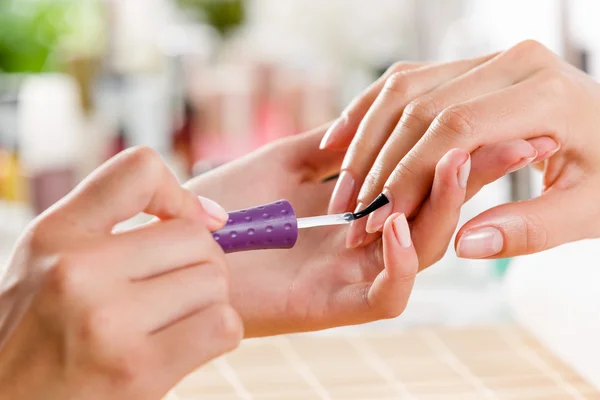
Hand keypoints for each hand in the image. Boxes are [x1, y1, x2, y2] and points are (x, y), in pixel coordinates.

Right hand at [0, 148, 241, 399]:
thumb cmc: (36, 336)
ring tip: (173, 320)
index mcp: (55, 235)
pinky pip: (223, 326)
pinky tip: (187, 345)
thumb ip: (110, 230)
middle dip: (199, 264)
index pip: (139, 169)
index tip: (196, 222)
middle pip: (195, 238)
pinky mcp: (138, 370)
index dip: (181, 194)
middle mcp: (78, 270)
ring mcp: (108, 320)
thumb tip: (211, 218)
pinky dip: (218, 333)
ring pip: (214, 281)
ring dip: (208, 302)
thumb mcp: (49, 264)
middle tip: (176, 291)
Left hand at [186, 125, 538, 335]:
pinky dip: (402, 262)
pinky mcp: (331, 306)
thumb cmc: (220, 204)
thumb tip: (379, 121)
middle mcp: (361, 247)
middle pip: (436, 217)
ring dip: (445, 210)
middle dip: (472, 180)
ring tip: (457, 162)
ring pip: (424, 253)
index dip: (458, 155)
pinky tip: (397, 224)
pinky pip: (387, 294)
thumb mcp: (284, 162)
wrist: (172, 244)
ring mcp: (350, 278)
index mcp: (354, 213)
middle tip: (509, 141)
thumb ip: (334, 147)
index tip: (491, 122)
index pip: (420, 185)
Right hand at [321, 40, 591, 257]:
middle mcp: (513, 62)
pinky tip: (343, 142)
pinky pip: (407, 81)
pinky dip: (371, 111)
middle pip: (420, 108)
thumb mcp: (591, 209)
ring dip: (366, 139)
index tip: (381, 222)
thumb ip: (531, 229)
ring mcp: (489, 59)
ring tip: (344, 188)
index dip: (409, 176)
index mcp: (546, 94)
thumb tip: (464, 245)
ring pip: (404, 89)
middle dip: (380, 165)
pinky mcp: (470, 66)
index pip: (454, 130)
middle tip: (354, 214)